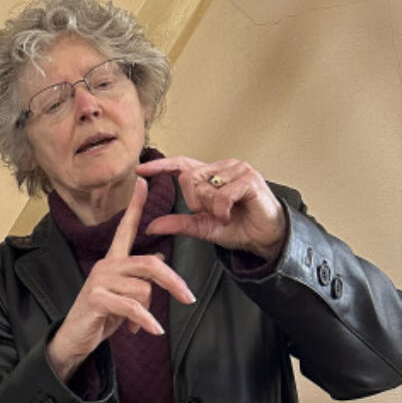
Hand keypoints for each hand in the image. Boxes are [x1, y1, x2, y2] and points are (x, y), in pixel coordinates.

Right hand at [46, 177, 194, 383]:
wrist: (73, 340)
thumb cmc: (99, 316)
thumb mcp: (124, 295)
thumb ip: (140, 276)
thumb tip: (161, 256)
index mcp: (112, 261)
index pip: (125, 229)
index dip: (135, 206)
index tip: (143, 182)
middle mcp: (105, 266)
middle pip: (149, 264)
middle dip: (172, 282)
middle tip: (189, 298)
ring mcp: (99, 282)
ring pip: (142, 289)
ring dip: (147, 312)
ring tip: (138, 325)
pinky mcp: (97, 299)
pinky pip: (133, 308)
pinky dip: (146, 321)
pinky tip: (152, 331)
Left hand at [141, 156, 286, 262]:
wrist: (263, 237)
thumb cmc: (237, 227)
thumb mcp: (201, 227)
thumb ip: (178, 224)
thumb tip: (151, 226)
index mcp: (210, 175)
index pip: (181, 165)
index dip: (161, 166)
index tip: (140, 170)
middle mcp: (223, 167)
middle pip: (188, 177)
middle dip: (193, 201)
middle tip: (210, 213)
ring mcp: (237, 169)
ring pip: (204, 186)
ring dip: (211, 208)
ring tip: (225, 214)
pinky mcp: (249, 178)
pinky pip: (221, 195)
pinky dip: (222, 210)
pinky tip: (231, 214)